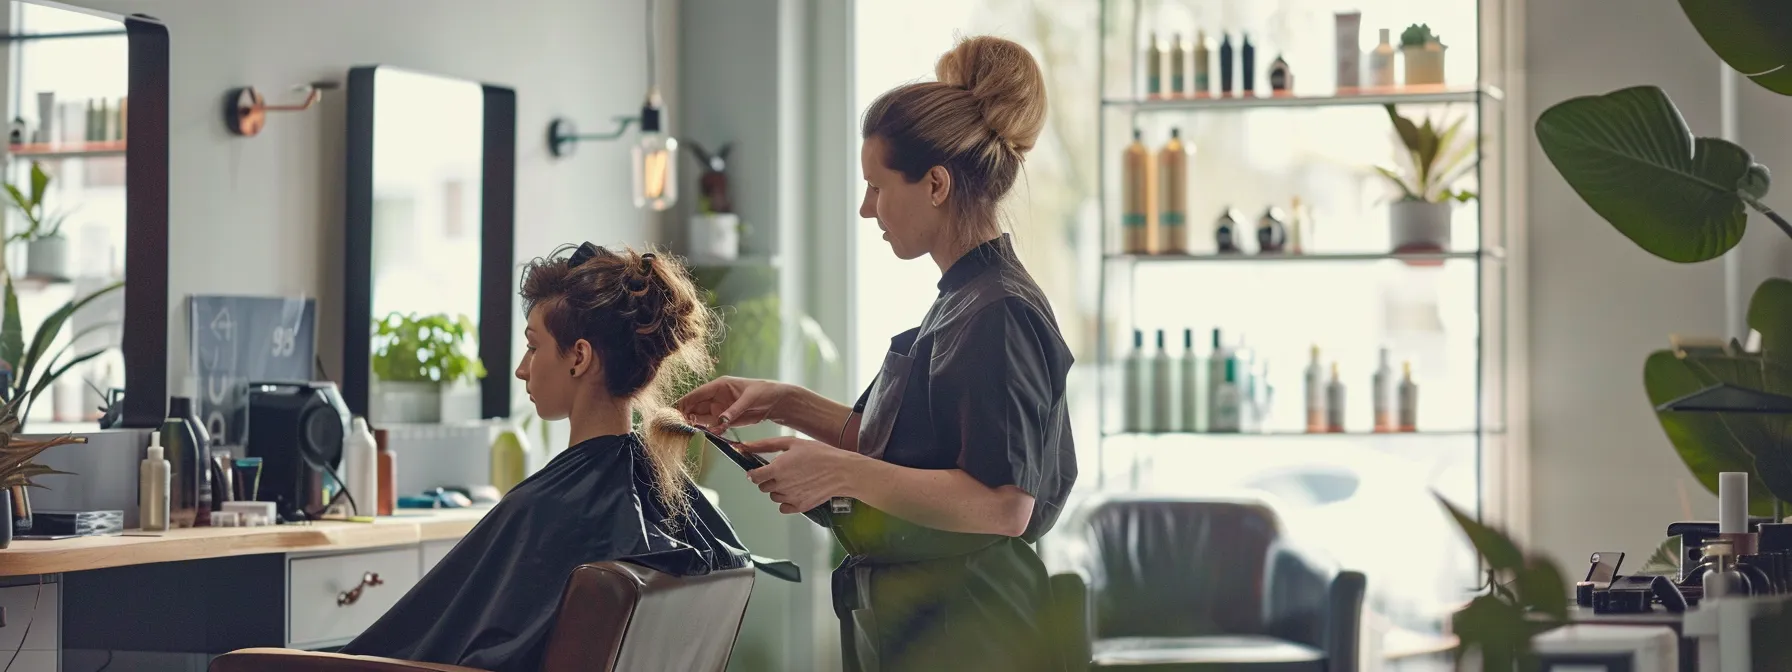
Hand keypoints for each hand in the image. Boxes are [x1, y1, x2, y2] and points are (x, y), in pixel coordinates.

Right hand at [676, 377, 789, 432]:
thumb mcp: (749, 399)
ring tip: (689, 432)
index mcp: (719, 386)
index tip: (676, 412)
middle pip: (695, 407)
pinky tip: (706, 435)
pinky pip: (713, 427)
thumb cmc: (764, 392)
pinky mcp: (726, 420)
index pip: (697, 394)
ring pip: (701, 418)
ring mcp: (720, 409)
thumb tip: (720, 420)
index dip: (685, 402)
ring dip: (695, 425)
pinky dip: (709, 431)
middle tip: (680, 426)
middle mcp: (716, 397)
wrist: (777, 402)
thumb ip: (734, 410)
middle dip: (687, 415)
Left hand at [742, 436, 867, 513]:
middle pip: (763, 487)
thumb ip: (766, 445)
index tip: (761, 470)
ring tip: (795, 479)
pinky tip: (798, 490)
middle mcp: (781, 486)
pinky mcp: (800, 507)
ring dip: (779, 489)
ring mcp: (790, 498)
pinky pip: (784, 508)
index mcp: (777, 469)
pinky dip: (787, 501)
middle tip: (784, 471)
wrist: (842, 471)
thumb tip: (746, 446)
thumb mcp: (792, 443)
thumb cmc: (820, 454)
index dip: (755, 473)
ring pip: (774, 497)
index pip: (753, 477)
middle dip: (769, 479)